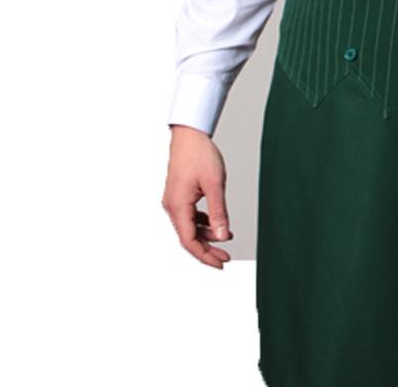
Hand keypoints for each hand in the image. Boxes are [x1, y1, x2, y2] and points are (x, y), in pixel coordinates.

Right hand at [161, 124, 233, 267]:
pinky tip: (215, 222)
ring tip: (225, 237)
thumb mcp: (215, 184)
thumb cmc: (200, 154)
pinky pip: (189, 215)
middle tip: (225, 258)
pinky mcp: (178, 194)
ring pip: (189, 226)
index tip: (220, 264)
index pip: (189, 241)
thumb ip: (218, 212)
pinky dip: (202, 222)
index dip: (205, 255)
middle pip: (188, 236)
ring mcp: (174, 200)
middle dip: (207, 249)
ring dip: (206, 234)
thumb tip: (222, 236)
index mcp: (178, 206)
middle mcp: (172, 206)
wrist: (189, 134)